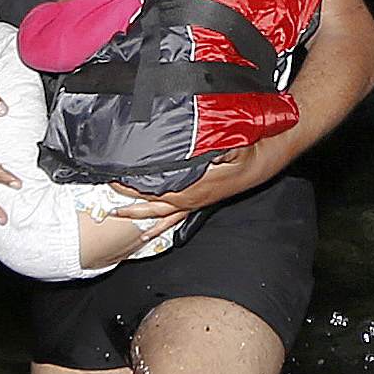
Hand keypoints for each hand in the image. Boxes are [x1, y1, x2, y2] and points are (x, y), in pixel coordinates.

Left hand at [110, 138, 273, 234]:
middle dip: (130, 206)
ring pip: (162, 214)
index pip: (157, 191)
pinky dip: (160, 224)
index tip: (116, 182)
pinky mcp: (200, 201)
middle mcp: (192, 198)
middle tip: (108, 205)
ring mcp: (196, 202)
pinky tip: (150, 231)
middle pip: (154, 207)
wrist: (265, 158)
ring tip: (120, 217)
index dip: (135, 188)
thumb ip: (210, 144)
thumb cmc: (247, 151)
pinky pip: (176, 216)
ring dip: (141, 216)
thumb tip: (192, 145)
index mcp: (195, 187)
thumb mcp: (231, 142)